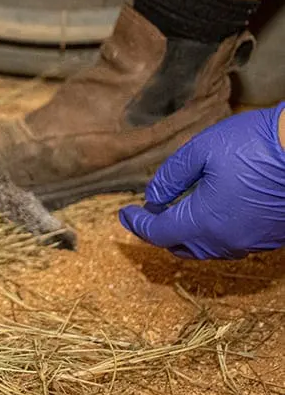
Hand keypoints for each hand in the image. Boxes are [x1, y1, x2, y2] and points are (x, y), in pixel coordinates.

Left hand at [118, 101, 284, 259]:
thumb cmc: (253, 144)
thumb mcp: (199, 151)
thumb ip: (170, 178)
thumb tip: (152, 198)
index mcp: (204, 222)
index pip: (158, 233)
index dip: (137, 224)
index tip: (124, 213)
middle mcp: (227, 240)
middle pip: (181, 247)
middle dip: (159, 233)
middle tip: (145, 216)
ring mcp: (252, 242)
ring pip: (208, 249)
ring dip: (186, 236)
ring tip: (173, 216)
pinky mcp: (271, 236)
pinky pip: (233, 244)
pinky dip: (212, 235)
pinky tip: (209, 217)